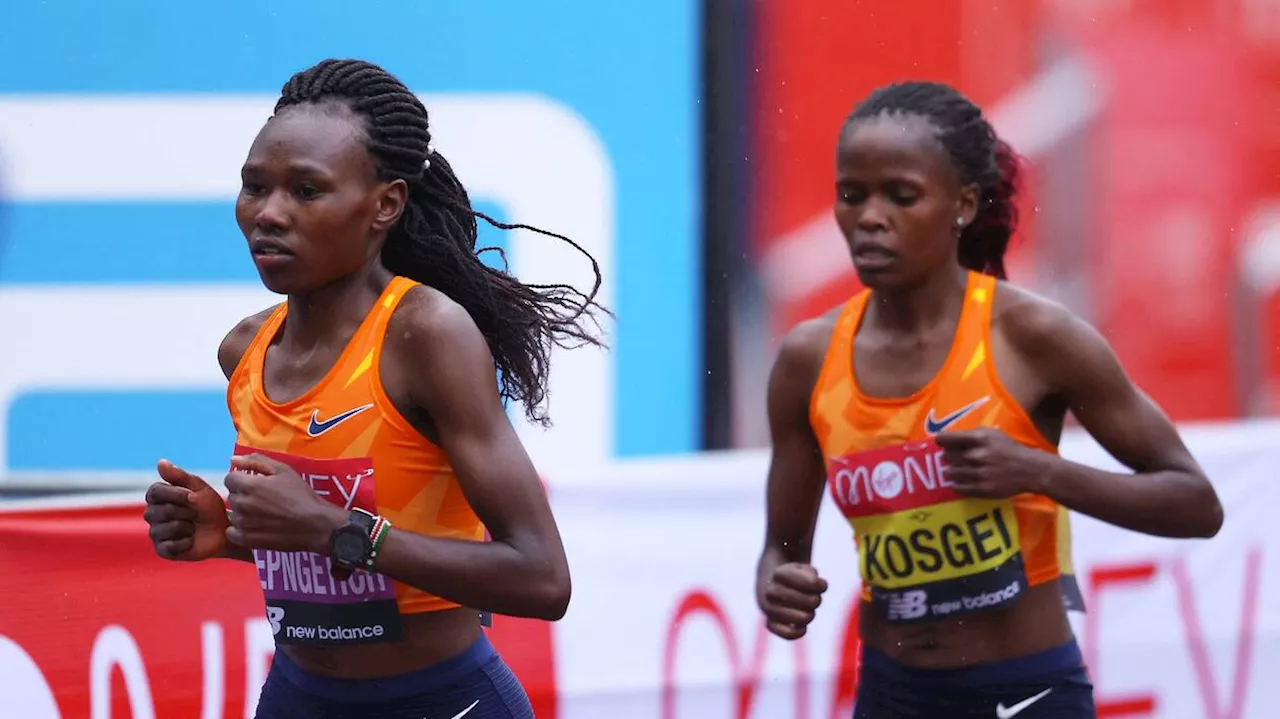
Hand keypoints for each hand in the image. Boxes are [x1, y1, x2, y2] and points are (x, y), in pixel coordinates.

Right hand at [143, 459, 228, 560]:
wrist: (223, 531)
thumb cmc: (209, 507)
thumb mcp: (198, 488)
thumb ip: (179, 476)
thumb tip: (160, 462)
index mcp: (157, 496)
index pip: (155, 491)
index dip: (176, 494)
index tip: (195, 497)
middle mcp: (151, 514)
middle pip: (162, 511)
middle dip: (186, 512)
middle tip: (197, 515)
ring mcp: (156, 533)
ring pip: (167, 528)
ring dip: (188, 527)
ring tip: (194, 527)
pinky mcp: (162, 550)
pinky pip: (170, 546)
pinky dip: (186, 542)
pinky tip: (192, 540)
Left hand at [224, 454, 346, 553]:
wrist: (314, 524)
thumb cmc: (301, 495)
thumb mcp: (283, 470)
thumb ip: (256, 461)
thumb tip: (233, 459)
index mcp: (250, 485)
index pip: (230, 479)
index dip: (242, 479)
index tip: (255, 484)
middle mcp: (242, 504)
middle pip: (231, 496)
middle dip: (243, 495)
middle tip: (262, 499)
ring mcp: (243, 524)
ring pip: (232, 514)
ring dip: (242, 512)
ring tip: (261, 514)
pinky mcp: (246, 540)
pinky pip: (232, 533)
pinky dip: (239, 530)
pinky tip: (254, 527)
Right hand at [760, 562, 827, 639]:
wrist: (772, 585)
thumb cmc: (795, 578)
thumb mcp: (803, 569)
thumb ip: (810, 574)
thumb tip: (815, 583)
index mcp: (779, 574)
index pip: (804, 581)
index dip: (815, 584)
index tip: (820, 583)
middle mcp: (770, 591)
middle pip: (801, 599)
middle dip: (813, 600)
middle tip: (816, 599)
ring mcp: (769, 608)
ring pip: (796, 617)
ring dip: (808, 615)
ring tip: (809, 612)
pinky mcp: (770, 622)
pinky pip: (784, 632)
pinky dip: (795, 632)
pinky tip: (802, 628)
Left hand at [936, 427, 1050, 498]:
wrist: (1030, 470)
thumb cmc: (1009, 449)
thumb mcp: (993, 434)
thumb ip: (972, 435)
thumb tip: (950, 439)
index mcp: (980, 439)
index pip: (950, 438)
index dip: (941, 440)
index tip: (938, 442)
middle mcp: (978, 455)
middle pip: (949, 456)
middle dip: (946, 457)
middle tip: (947, 458)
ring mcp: (980, 473)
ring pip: (952, 473)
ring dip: (949, 472)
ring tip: (950, 471)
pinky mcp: (983, 488)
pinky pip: (960, 487)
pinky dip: (956, 484)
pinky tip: (958, 482)